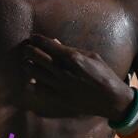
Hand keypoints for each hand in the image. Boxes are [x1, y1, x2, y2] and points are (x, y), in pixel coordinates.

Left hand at [19, 34, 133, 119]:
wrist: (110, 99)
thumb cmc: (103, 74)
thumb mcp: (91, 56)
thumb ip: (72, 48)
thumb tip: (54, 42)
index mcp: (72, 57)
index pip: (47, 44)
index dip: (36, 39)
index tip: (33, 38)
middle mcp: (63, 70)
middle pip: (35, 56)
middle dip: (28, 49)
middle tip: (27, 48)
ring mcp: (59, 85)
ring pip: (33, 71)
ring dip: (28, 64)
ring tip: (28, 62)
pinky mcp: (58, 98)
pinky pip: (37, 89)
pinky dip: (33, 82)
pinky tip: (33, 79)